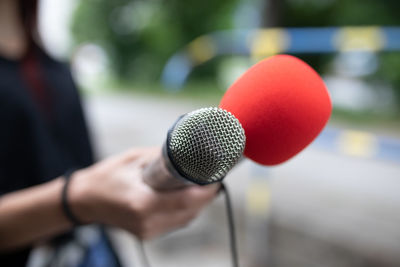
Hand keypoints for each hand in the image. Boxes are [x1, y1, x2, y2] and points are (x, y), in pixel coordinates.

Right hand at [68, 147, 218, 238]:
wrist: (86, 200)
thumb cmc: (107, 176)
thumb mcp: (135, 159)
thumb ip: (163, 158)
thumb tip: (190, 151)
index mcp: (142, 203)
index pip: (186, 200)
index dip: (207, 189)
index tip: (217, 174)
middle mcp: (147, 222)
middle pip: (191, 211)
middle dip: (207, 194)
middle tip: (215, 175)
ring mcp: (148, 231)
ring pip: (187, 219)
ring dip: (199, 203)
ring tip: (205, 184)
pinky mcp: (148, 234)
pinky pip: (177, 223)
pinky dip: (188, 210)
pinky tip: (190, 197)